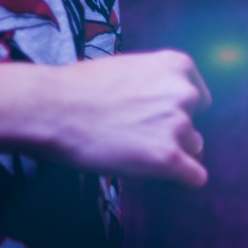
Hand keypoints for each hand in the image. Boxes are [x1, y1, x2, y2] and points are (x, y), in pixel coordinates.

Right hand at [45, 49, 211, 186]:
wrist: (48, 108)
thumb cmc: (78, 89)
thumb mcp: (129, 69)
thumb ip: (157, 85)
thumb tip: (172, 110)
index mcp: (178, 65)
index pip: (199, 100)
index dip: (177, 114)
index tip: (152, 120)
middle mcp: (186, 93)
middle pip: (195, 127)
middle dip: (172, 136)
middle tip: (135, 138)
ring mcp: (179, 125)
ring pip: (192, 151)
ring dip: (169, 155)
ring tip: (132, 152)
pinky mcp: (169, 157)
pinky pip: (195, 179)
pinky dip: (178, 182)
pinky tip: (154, 176)